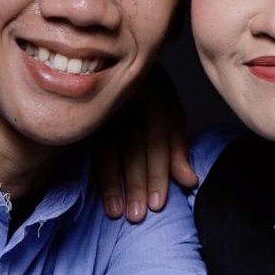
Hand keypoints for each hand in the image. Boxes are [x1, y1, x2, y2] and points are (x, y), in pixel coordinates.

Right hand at [92, 70, 197, 220]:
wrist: (110, 59)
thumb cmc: (147, 90)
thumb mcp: (169, 111)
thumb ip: (177, 146)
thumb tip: (188, 181)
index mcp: (154, 93)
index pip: (157, 138)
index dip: (159, 171)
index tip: (158, 203)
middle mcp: (128, 98)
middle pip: (132, 146)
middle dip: (135, 182)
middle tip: (137, 215)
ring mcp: (103, 106)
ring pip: (107, 147)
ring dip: (111, 183)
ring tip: (116, 212)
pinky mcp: (86, 115)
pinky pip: (88, 146)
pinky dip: (93, 171)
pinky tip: (95, 193)